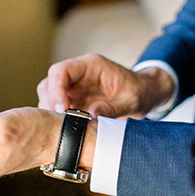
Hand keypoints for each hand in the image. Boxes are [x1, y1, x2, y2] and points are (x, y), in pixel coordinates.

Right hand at [37, 53, 174, 118]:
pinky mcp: (74, 100)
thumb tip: (89, 116)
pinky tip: (69, 129)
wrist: (145, 94)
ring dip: (52, 113)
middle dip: (51, 103)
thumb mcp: (130, 102)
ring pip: (49, 96)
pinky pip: (57, 108)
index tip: (61, 109)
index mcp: (90, 65)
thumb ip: (111, 108)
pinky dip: (58, 119)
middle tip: (61, 123)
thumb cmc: (139, 93)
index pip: (61, 70)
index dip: (56, 89)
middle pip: (50, 83)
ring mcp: (74, 87)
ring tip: (66, 127)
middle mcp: (78, 74)